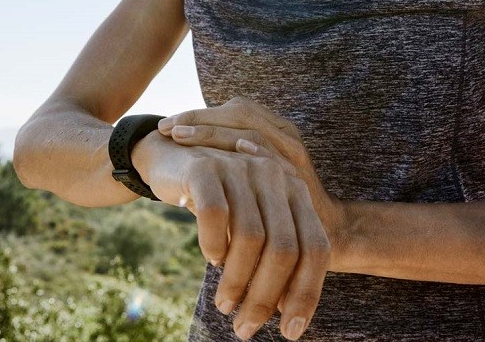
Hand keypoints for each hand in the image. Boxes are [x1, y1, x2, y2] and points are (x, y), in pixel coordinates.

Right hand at [131, 130, 330, 340]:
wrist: (170, 160)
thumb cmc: (218, 201)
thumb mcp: (252, 224)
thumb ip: (274, 255)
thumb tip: (288, 313)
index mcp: (294, 190)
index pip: (315, 247)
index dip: (306, 292)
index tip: (291, 330)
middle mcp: (273, 175)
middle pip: (284, 247)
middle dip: (266, 297)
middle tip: (246, 328)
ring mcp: (239, 167)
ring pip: (250, 237)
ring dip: (236, 281)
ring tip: (224, 304)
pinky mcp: (205, 167)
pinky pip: (215, 216)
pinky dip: (213, 245)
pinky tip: (210, 257)